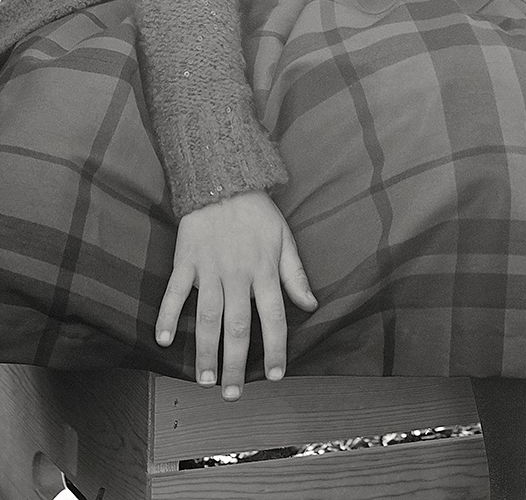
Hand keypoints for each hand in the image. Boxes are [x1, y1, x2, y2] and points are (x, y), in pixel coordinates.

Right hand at [155, 190, 317, 398]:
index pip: (274, 317)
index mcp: (265, 270)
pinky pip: (175, 292)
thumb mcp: (284, 238)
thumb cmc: (257, 212)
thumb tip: (311, 304)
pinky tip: (165, 341)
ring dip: (205, 351)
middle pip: (237, 327)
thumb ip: (296, 274)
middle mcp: (238, 274)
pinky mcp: (186, 261)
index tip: (274, 376)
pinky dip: (168, 316)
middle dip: (235, 364)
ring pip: (208, 317)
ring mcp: (210, 268)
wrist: (223, 179)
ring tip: (204, 381)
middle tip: (232, 395)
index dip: (274, 348)